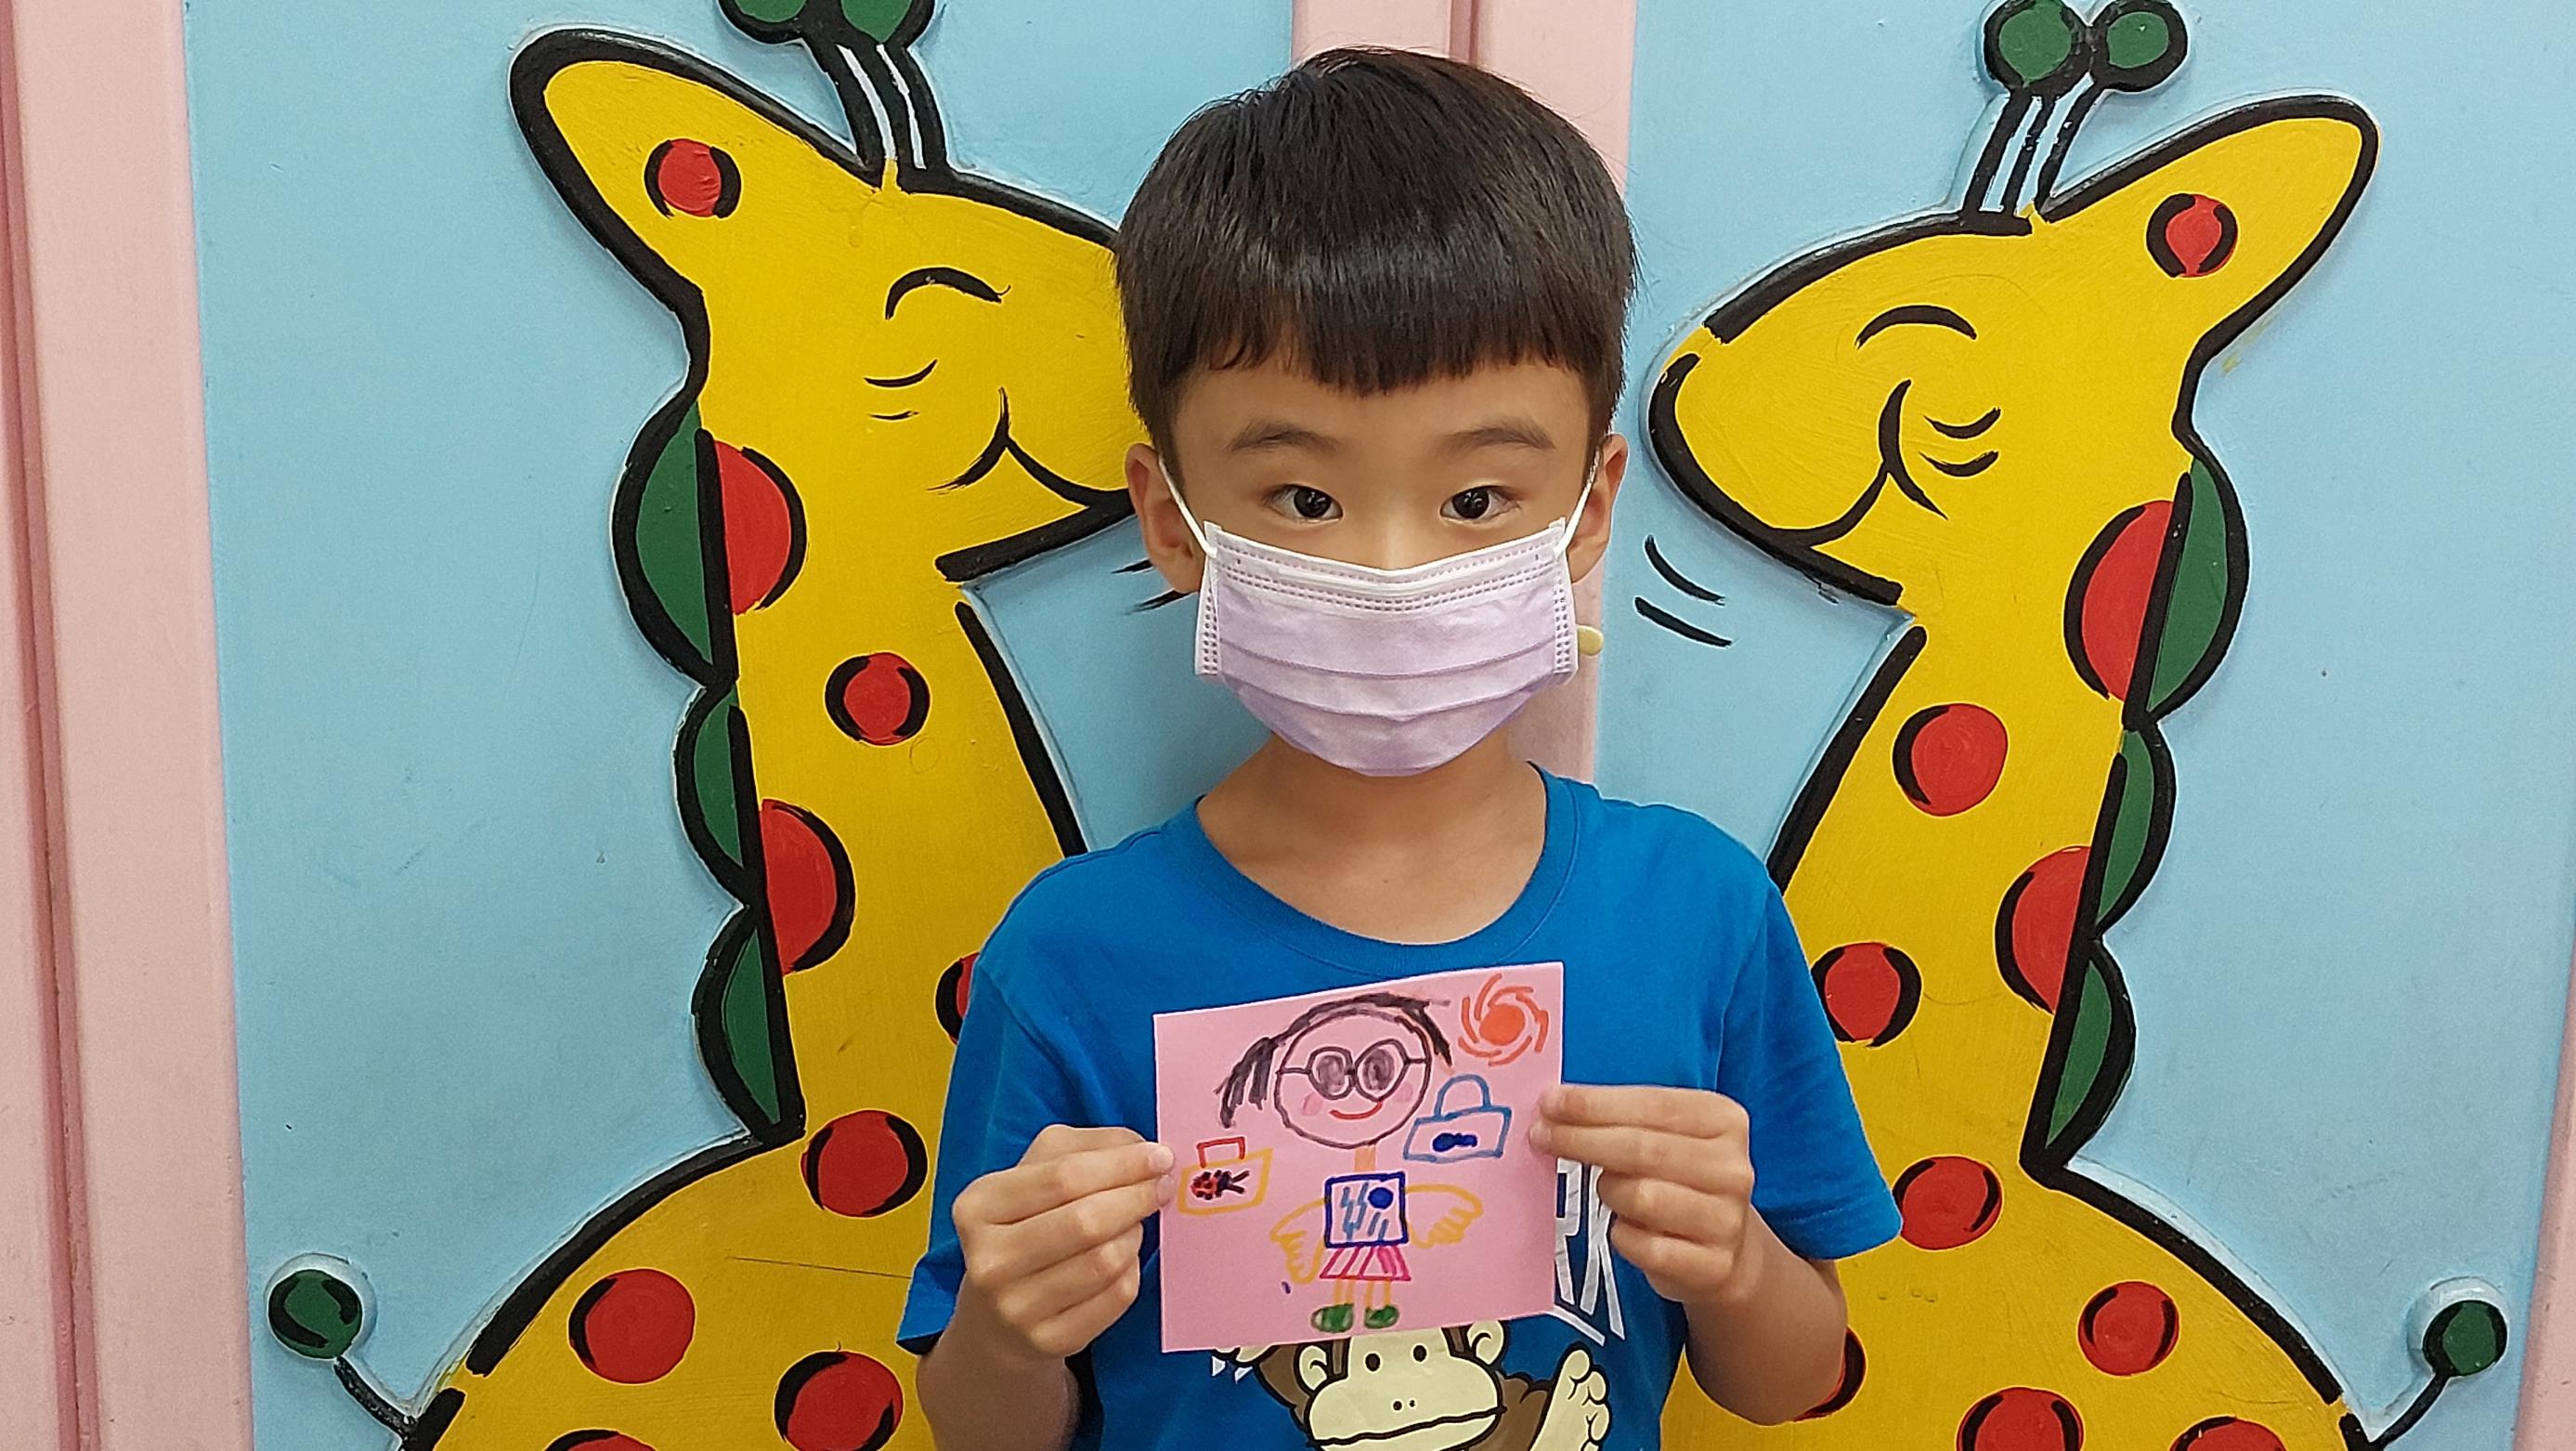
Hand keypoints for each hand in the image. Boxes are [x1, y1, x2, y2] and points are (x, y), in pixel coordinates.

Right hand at [948, 1125, 1173, 1367]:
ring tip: (1132, 1224)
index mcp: (979, 1206)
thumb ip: (1087, 1147)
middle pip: (1087, 1221)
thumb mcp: (1036, 1172)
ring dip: (1134, 1235)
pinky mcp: (1049, 1341)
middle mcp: (989, 1260)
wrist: (995, 1315)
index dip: (1121, 1164)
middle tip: (1164, 1185)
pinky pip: (1116, 1296)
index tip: (1161, 1155)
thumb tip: (1142, 1150)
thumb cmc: (1025, 1226)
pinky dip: (1132, 1270)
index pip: (1064, 1176)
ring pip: (1107, 1260)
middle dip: (1137, 1197)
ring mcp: (1016, 1307)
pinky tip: (1123, 1260)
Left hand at [1530, 1085, 1761, 1307]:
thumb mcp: (1666, 1136)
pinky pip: (1644, 1247)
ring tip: (1606, 1190)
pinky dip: (1622, 1236)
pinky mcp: (1712, 1265)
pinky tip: (1624, 1229)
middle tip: (1542, 1136)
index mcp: (1724, 1121)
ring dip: (1609, 1192)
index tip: (1549, 1103)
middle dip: (1583, 1140)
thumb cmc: (1678, 1178)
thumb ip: (1622, 1118)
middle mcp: (1733, 1168)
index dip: (1595, 1104)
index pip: (1652, 1105)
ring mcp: (1726, 1219)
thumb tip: (1555, 1108)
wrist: (1724, 1248)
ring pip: (1642, 1197)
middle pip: (1644, 1149)